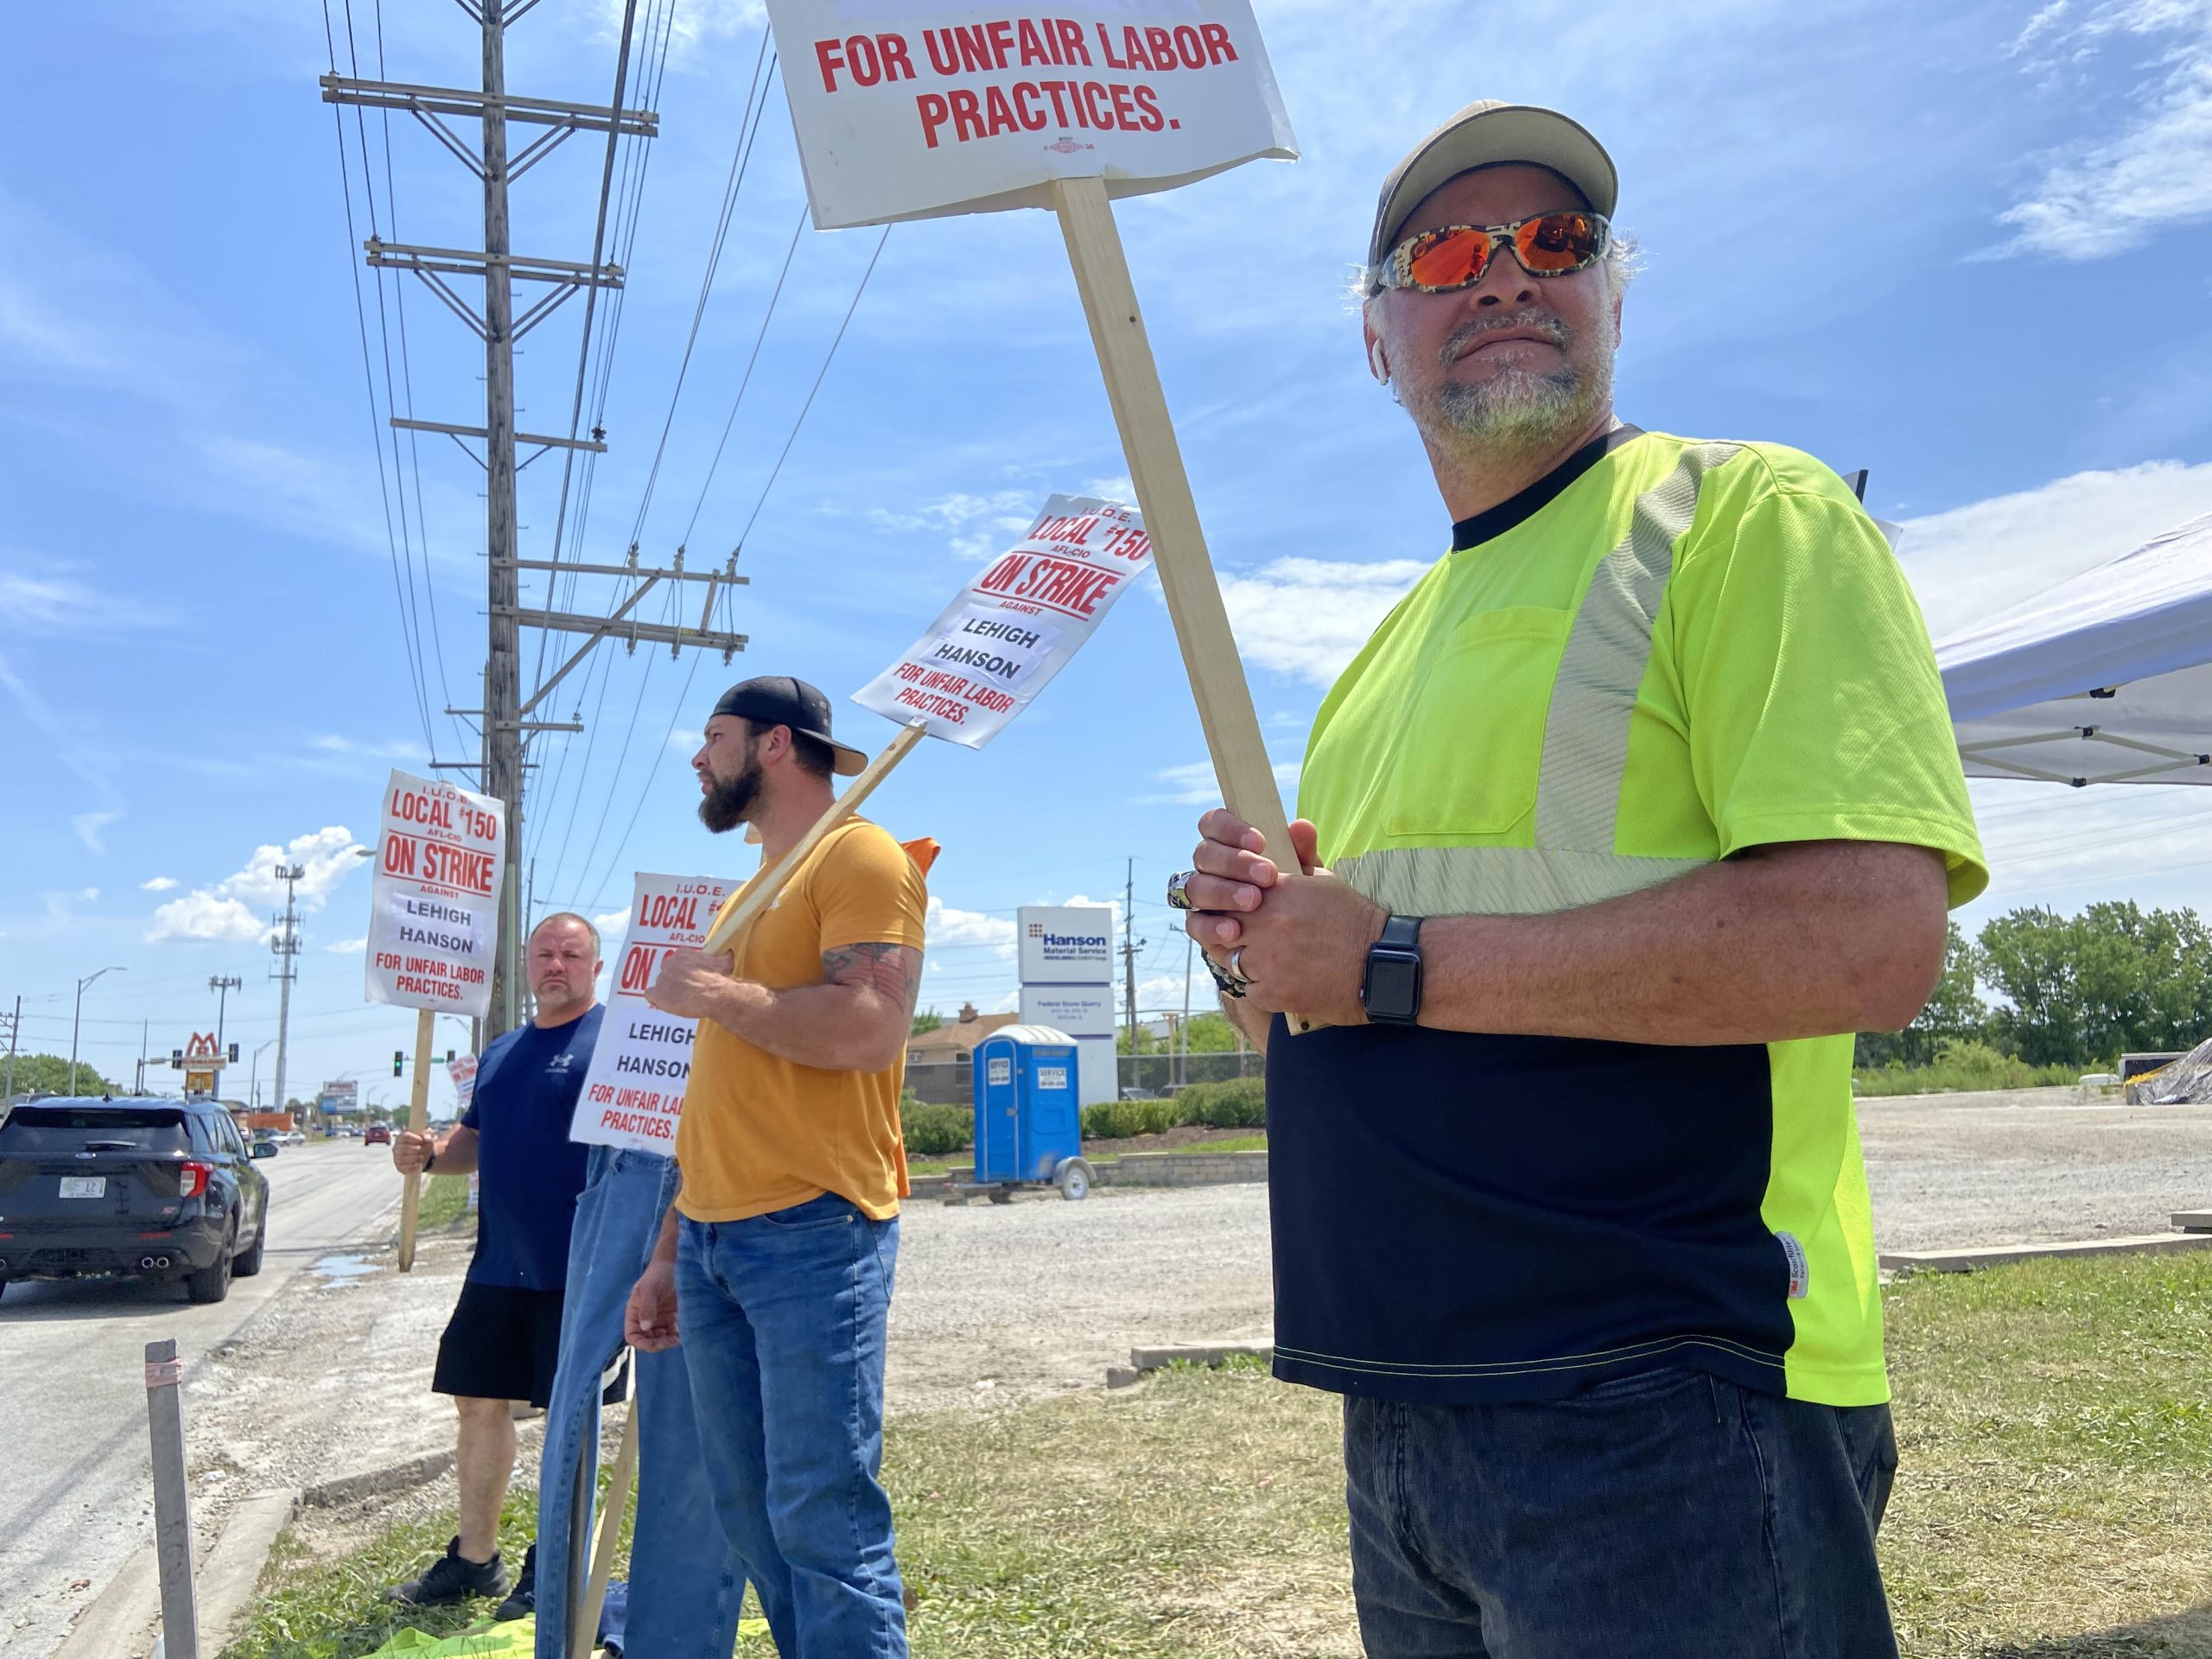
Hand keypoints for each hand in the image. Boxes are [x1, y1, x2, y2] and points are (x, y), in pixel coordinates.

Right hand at [392, 1130, 433, 1175]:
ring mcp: (396, 1158)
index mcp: (401, 1137)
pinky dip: (412, 1166)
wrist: (424, 1156)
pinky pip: (403, 1168)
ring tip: (421, 1157)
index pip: (405, 1136)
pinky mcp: (399, 1167)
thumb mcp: (427, 1137)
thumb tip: (426, 1138)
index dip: (414, 1138)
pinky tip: (418, 1164)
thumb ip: (428, 1134)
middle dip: (414, 1149)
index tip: (421, 1141)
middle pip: (403, 1148)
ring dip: (414, 1158)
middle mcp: (396, 1147)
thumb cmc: (423, 1144)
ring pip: (402, 1158)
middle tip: (421, 1150)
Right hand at [626, 1260, 680, 1351]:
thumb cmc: (657, 1276)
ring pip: (659, 1340)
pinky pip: (671, 1334)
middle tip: (668, 1340)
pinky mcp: (671, 1320)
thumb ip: (647, 1307)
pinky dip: (675, 1338)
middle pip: (647, 1341)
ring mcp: (658, 1321)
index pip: (632, 1336)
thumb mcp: (649, 1289)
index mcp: (634, 1315)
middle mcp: (645, 1321)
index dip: (640, 1343)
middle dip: (656, 1344)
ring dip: (666, 1342)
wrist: (672, 1267)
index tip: (651, 1343)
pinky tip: (681, 1335)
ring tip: (675, 1338)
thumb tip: (645, 1327)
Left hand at [645, 947, 736, 1019]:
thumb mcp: (724, 962)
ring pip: (660, 984)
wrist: (712, 994)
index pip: (677, 961)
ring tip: (679, 1000)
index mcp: (682, 954)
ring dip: (667, 991)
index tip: (690, 978)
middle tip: (685, 989)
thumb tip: (728, 953)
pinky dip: (656, 1000)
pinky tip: (665, 1004)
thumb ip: (722, 957)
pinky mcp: (656, 994)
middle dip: (674, 979)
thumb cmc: (718, 978)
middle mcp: (668, 964)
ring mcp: (661, 979)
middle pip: (667, 971)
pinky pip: (650, 995)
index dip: (683, 971)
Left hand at [1182, 811, 1385, 1023]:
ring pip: (1230, 959)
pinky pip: (1248, 988)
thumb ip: (1301, 854)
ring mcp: (1266, 960)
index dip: (1229, 903)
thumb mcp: (1326, 880)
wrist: (1380, 963)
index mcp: (1274, 892)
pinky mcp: (1272, 992)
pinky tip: (1281, 978)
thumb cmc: (1353, 919)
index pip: (1227, 894)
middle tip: (1246, 935)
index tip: (1240, 909)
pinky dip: (1260, 985)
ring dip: (1243, 958)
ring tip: (1266, 957)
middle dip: (1230, 930)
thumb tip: (1296, 824)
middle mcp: (1265, 924)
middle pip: (1222, 926)